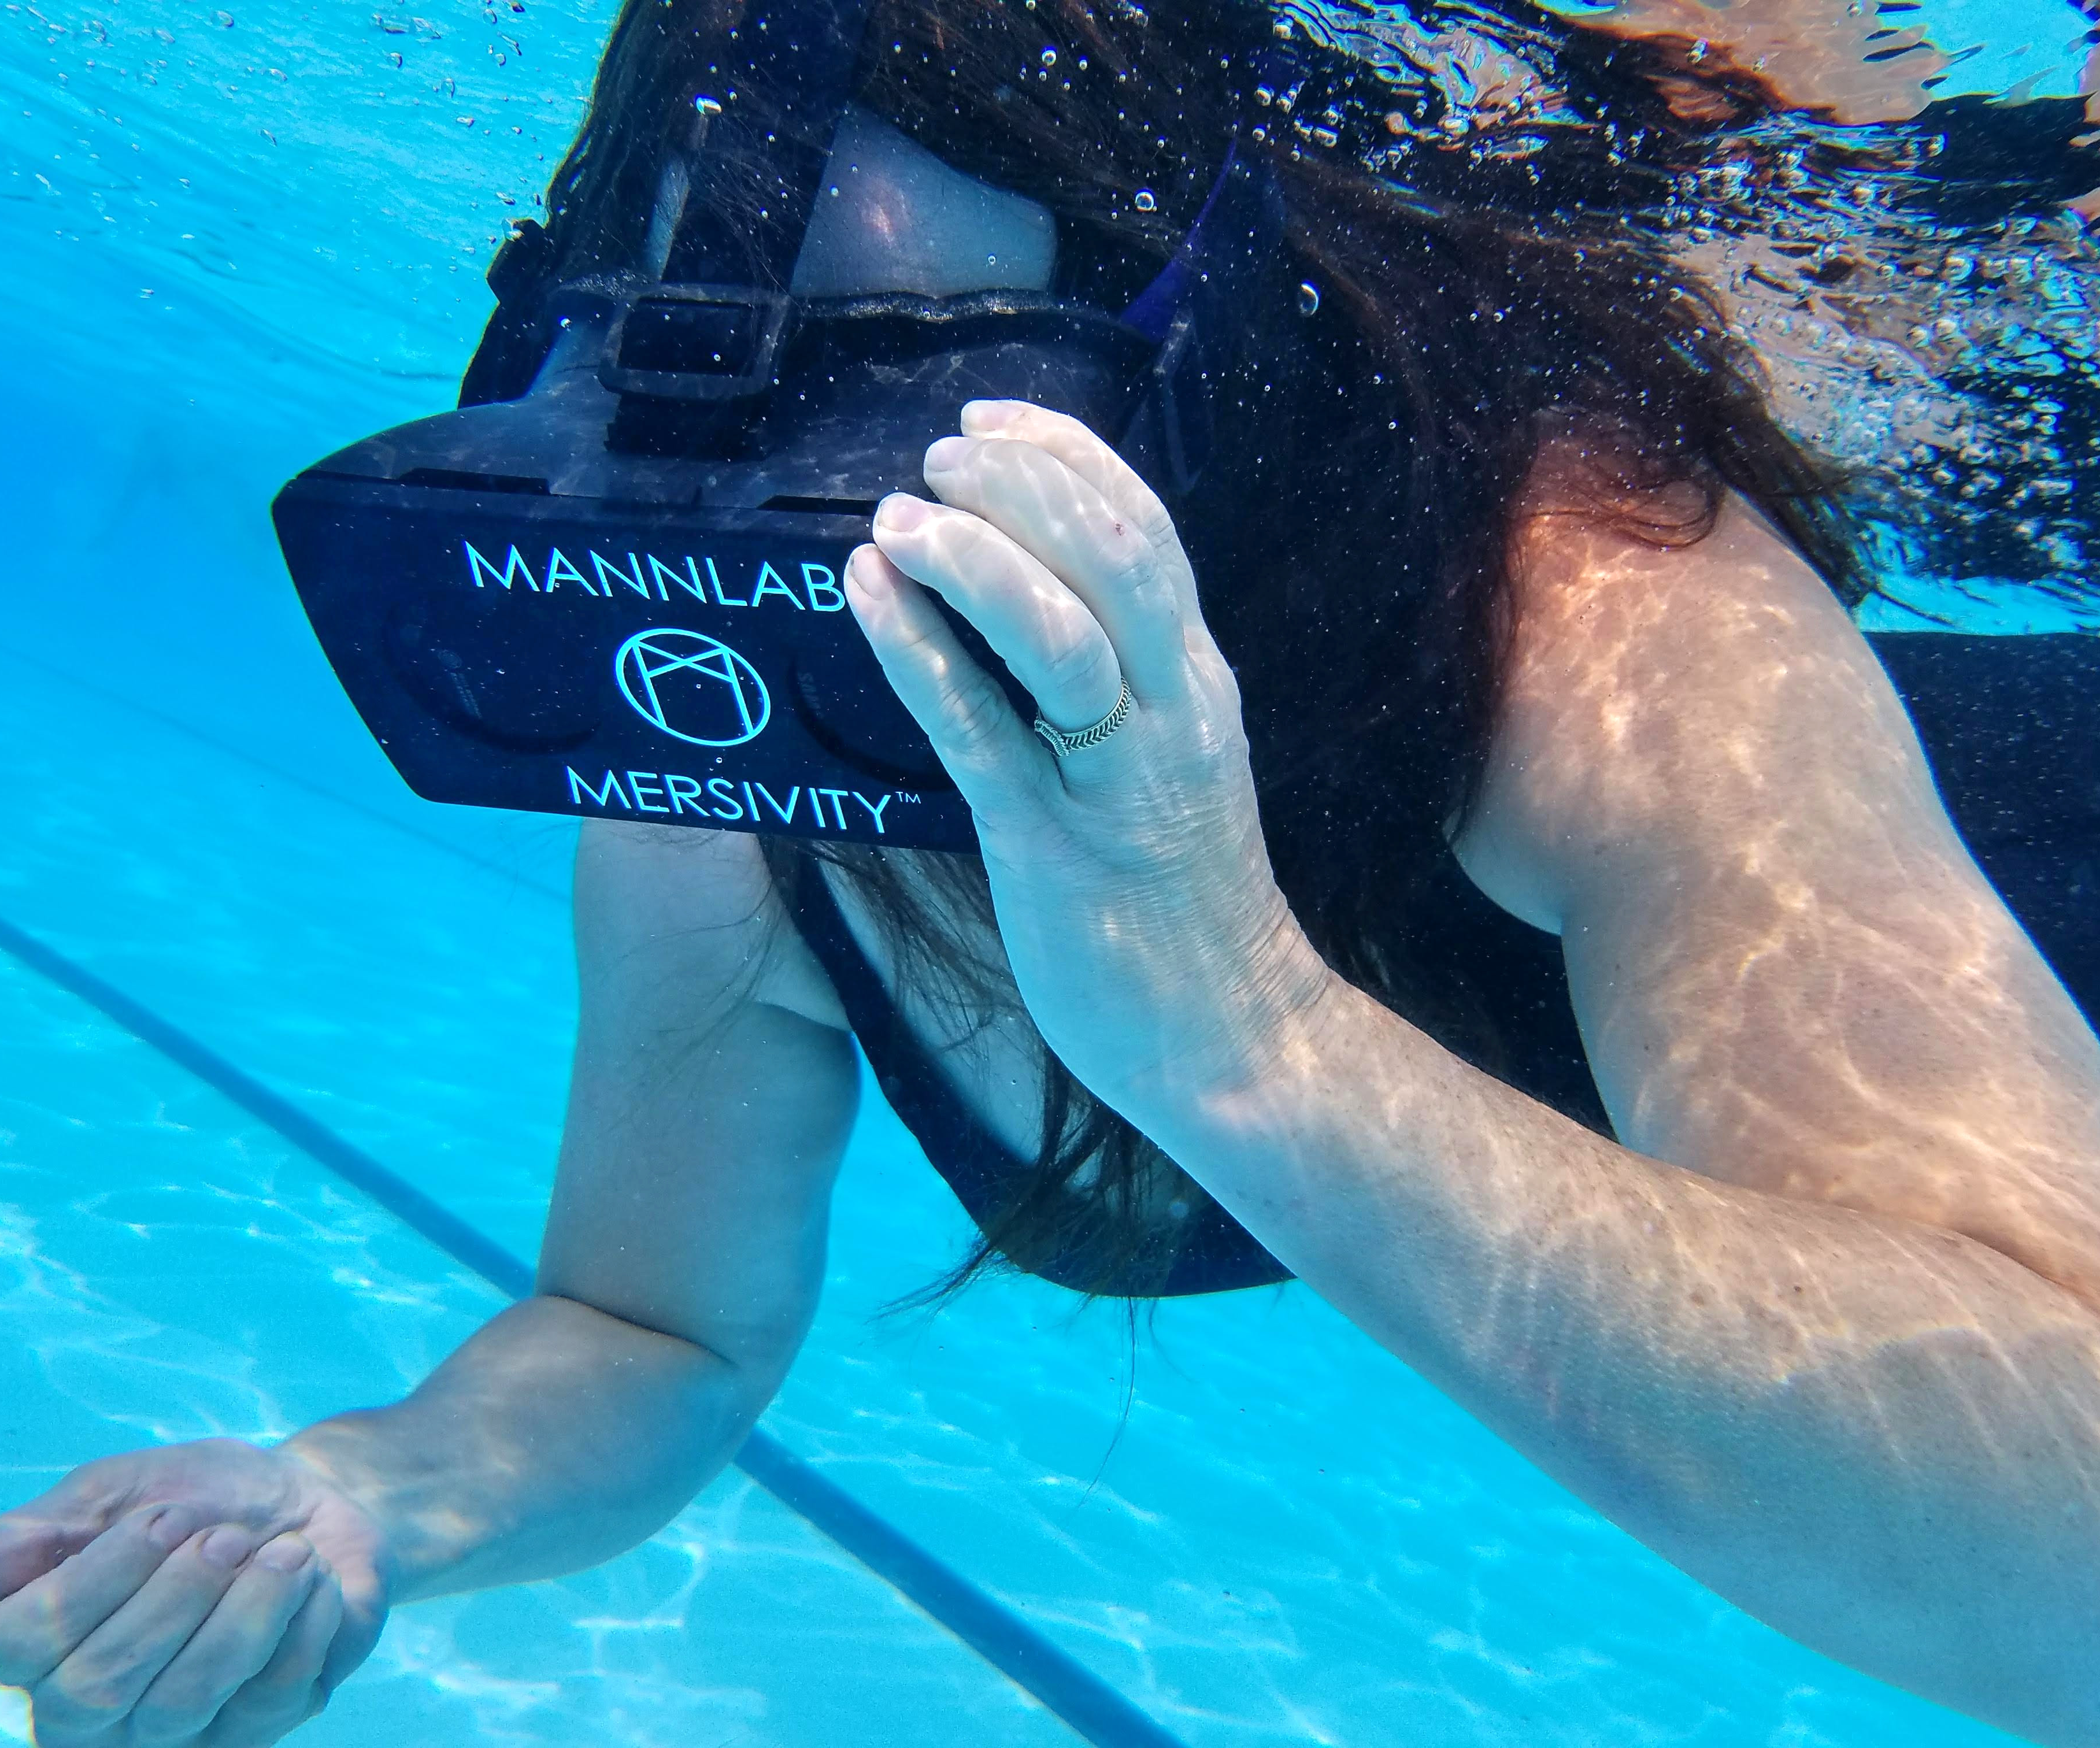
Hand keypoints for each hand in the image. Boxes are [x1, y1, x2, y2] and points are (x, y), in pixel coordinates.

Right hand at [0, 1438, 390, 1745]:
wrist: (310, 1500)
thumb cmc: (199, 1495)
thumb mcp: (120, 1489)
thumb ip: (38, 1534)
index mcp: (43, 1648)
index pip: (19, 1647)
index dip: (95, 1579)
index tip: (162, 1515)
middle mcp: (93, 1710)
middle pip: (99, 1686)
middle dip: (175, 1595)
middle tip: (227, 1536)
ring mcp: (174, 1733)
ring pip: (185, 1701)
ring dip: (246, 1609)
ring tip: (282, 1552)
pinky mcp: (254, 1730)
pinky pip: (272, 1695)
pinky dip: (304, 1618)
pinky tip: (312, 1579)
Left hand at [851, 399, 1333, 1119]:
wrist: (1232, 1035)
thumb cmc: (1183, 897)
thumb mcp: (1171, 759)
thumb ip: (1123, 678)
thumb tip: (1039, 593)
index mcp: (1195, 682)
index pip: (1146, 528)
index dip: (1064, 454)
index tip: (989, 418)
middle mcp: (1171, 711)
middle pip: (1113, 553)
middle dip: (1020, 484)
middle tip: (935, 456)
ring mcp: (1116, 781)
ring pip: (1060, 634)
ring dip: (972, 557)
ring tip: (898, 516)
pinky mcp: (1051, 848)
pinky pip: (982, 733)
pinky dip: (920, 652)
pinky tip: (867, 594)